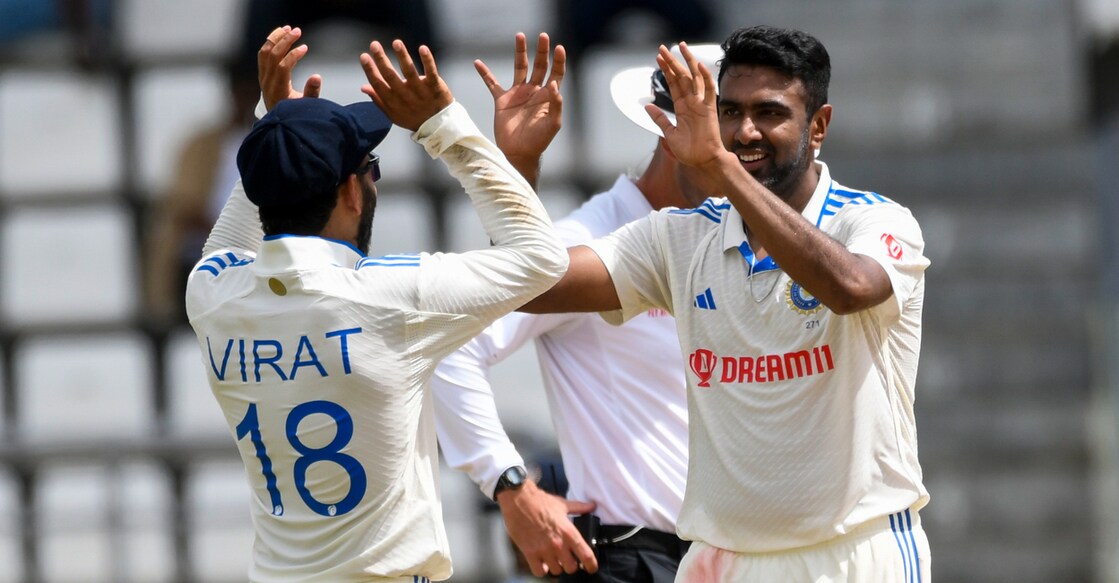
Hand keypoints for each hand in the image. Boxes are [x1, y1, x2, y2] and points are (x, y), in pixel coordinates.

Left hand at [258, 26, 321, 111]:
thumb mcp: (307, 106)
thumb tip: (317, 76)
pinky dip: (271, 43)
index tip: (305, 47)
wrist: (278, 122)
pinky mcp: (262, 74)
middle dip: (285, 41)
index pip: (282, 67)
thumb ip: (312, 92)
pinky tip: (280, 34)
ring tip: (288, 28)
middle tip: (298, 30)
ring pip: (265, 53)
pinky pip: (263, 55)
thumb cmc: (295, 113)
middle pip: (272, 56)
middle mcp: (267, 82)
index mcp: (278, 90)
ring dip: (276, 39)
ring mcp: (263, 77)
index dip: (293, 55)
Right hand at [360, 40, 453, 130]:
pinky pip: (431, 72)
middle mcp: (405, 96)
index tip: (364, 56)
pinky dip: (427, 60)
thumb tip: (363, 87)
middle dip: (381, 59)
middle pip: (391, 76)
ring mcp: (421, 91)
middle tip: (374, 44)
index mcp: (393, 102)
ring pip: (410, 72)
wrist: (438, 127)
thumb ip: (379, 100)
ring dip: (402, 56)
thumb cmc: (412, 117)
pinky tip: (422, 48)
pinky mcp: (435, 86)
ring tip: (396, 43)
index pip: (378, 84)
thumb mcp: (393, 114)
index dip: (370, 70)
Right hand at [477, 33, 564, 167]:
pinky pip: (492, 83)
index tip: (558, 48)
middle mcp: (534, 91)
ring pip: (520, 67)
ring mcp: (518, 93)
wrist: (519, 153)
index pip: (556, 73)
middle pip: (540, 65)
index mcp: (548, 96)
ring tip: (520, 35)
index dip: (558, 60)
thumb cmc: (539, 141)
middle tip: (543, 36)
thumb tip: (554, 85)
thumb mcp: (553, 124)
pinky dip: (485, 73)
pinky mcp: (502, 100)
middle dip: (542, 50)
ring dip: (520, 52)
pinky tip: (478, 63)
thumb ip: (556, 104)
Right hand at [497, 480, 597, 576]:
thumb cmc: (540, 501)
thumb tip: (591, 506)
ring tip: (553, 558)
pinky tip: (541, 562)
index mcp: (569, 532)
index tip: (591, 568)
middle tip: (567, 559)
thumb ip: (579, 508)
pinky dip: (541, 569)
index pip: (586, 555)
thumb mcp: (562, 504)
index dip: (591, 565)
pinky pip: (539, 572)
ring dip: (556, 566)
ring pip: (556, 571)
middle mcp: (558, 544)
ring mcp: (543, 550)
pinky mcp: (530, 553)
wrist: (518, 499)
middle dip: (571, 565)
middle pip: (571, 568)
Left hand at [644, 42, 725, 169]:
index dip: (666, 71)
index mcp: (682, 108)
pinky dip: (704, 77)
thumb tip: (647, 106)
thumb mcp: (669, 134)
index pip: (673, 84)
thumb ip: (660, 119)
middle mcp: (691, 102)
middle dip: (672, 62)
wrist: (704, 161)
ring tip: (680, 46)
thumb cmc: (689, 151)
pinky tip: (697, 65)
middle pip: (681, 77)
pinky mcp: (710, 108)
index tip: (658, 58)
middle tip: (662, 48)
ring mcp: (701, 104)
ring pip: (694, 77)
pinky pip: (709, 89)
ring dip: (687, 62)